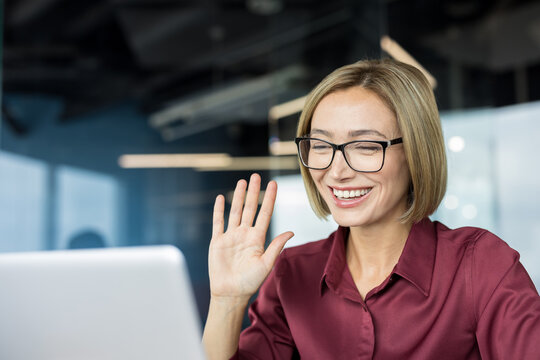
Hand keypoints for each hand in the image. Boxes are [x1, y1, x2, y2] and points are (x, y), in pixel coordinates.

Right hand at [208, 173, 293, 301]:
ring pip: (235, 211)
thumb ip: (276, 247)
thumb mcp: (266, 264)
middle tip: (256, 176)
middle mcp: (245, 234)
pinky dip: (219, 211)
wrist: (230, 293)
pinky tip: (220, 199)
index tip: (274, 184)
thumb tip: (291, 232)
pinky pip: (218, 223)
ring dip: (238, 197)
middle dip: (253, 192)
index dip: (269, 199)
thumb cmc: (250, 282)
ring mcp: (231, 237)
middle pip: (250, 208)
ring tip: (242, 182)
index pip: (265, 213)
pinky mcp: (217, 242)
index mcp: (257, 238)